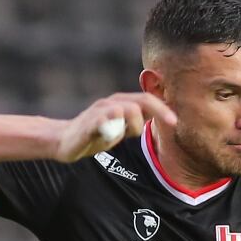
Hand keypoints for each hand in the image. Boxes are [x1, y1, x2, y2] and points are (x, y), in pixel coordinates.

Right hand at [53, 92, 177, 163]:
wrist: (65, 141)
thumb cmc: (96, 134)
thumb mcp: (121, 128)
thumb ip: (137, 122)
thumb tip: (160, 118)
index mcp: (122, 103)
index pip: (147, 100)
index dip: (163, 109)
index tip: (175, 122)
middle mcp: (112, 102)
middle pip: (140, 102)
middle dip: (158, 112)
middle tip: (170, 124)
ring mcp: (100, 111)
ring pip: (124, 109)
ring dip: (133, 124)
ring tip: (125, 136)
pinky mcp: (88, 122)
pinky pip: (102, 119)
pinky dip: (111, 123)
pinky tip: (113, 132)